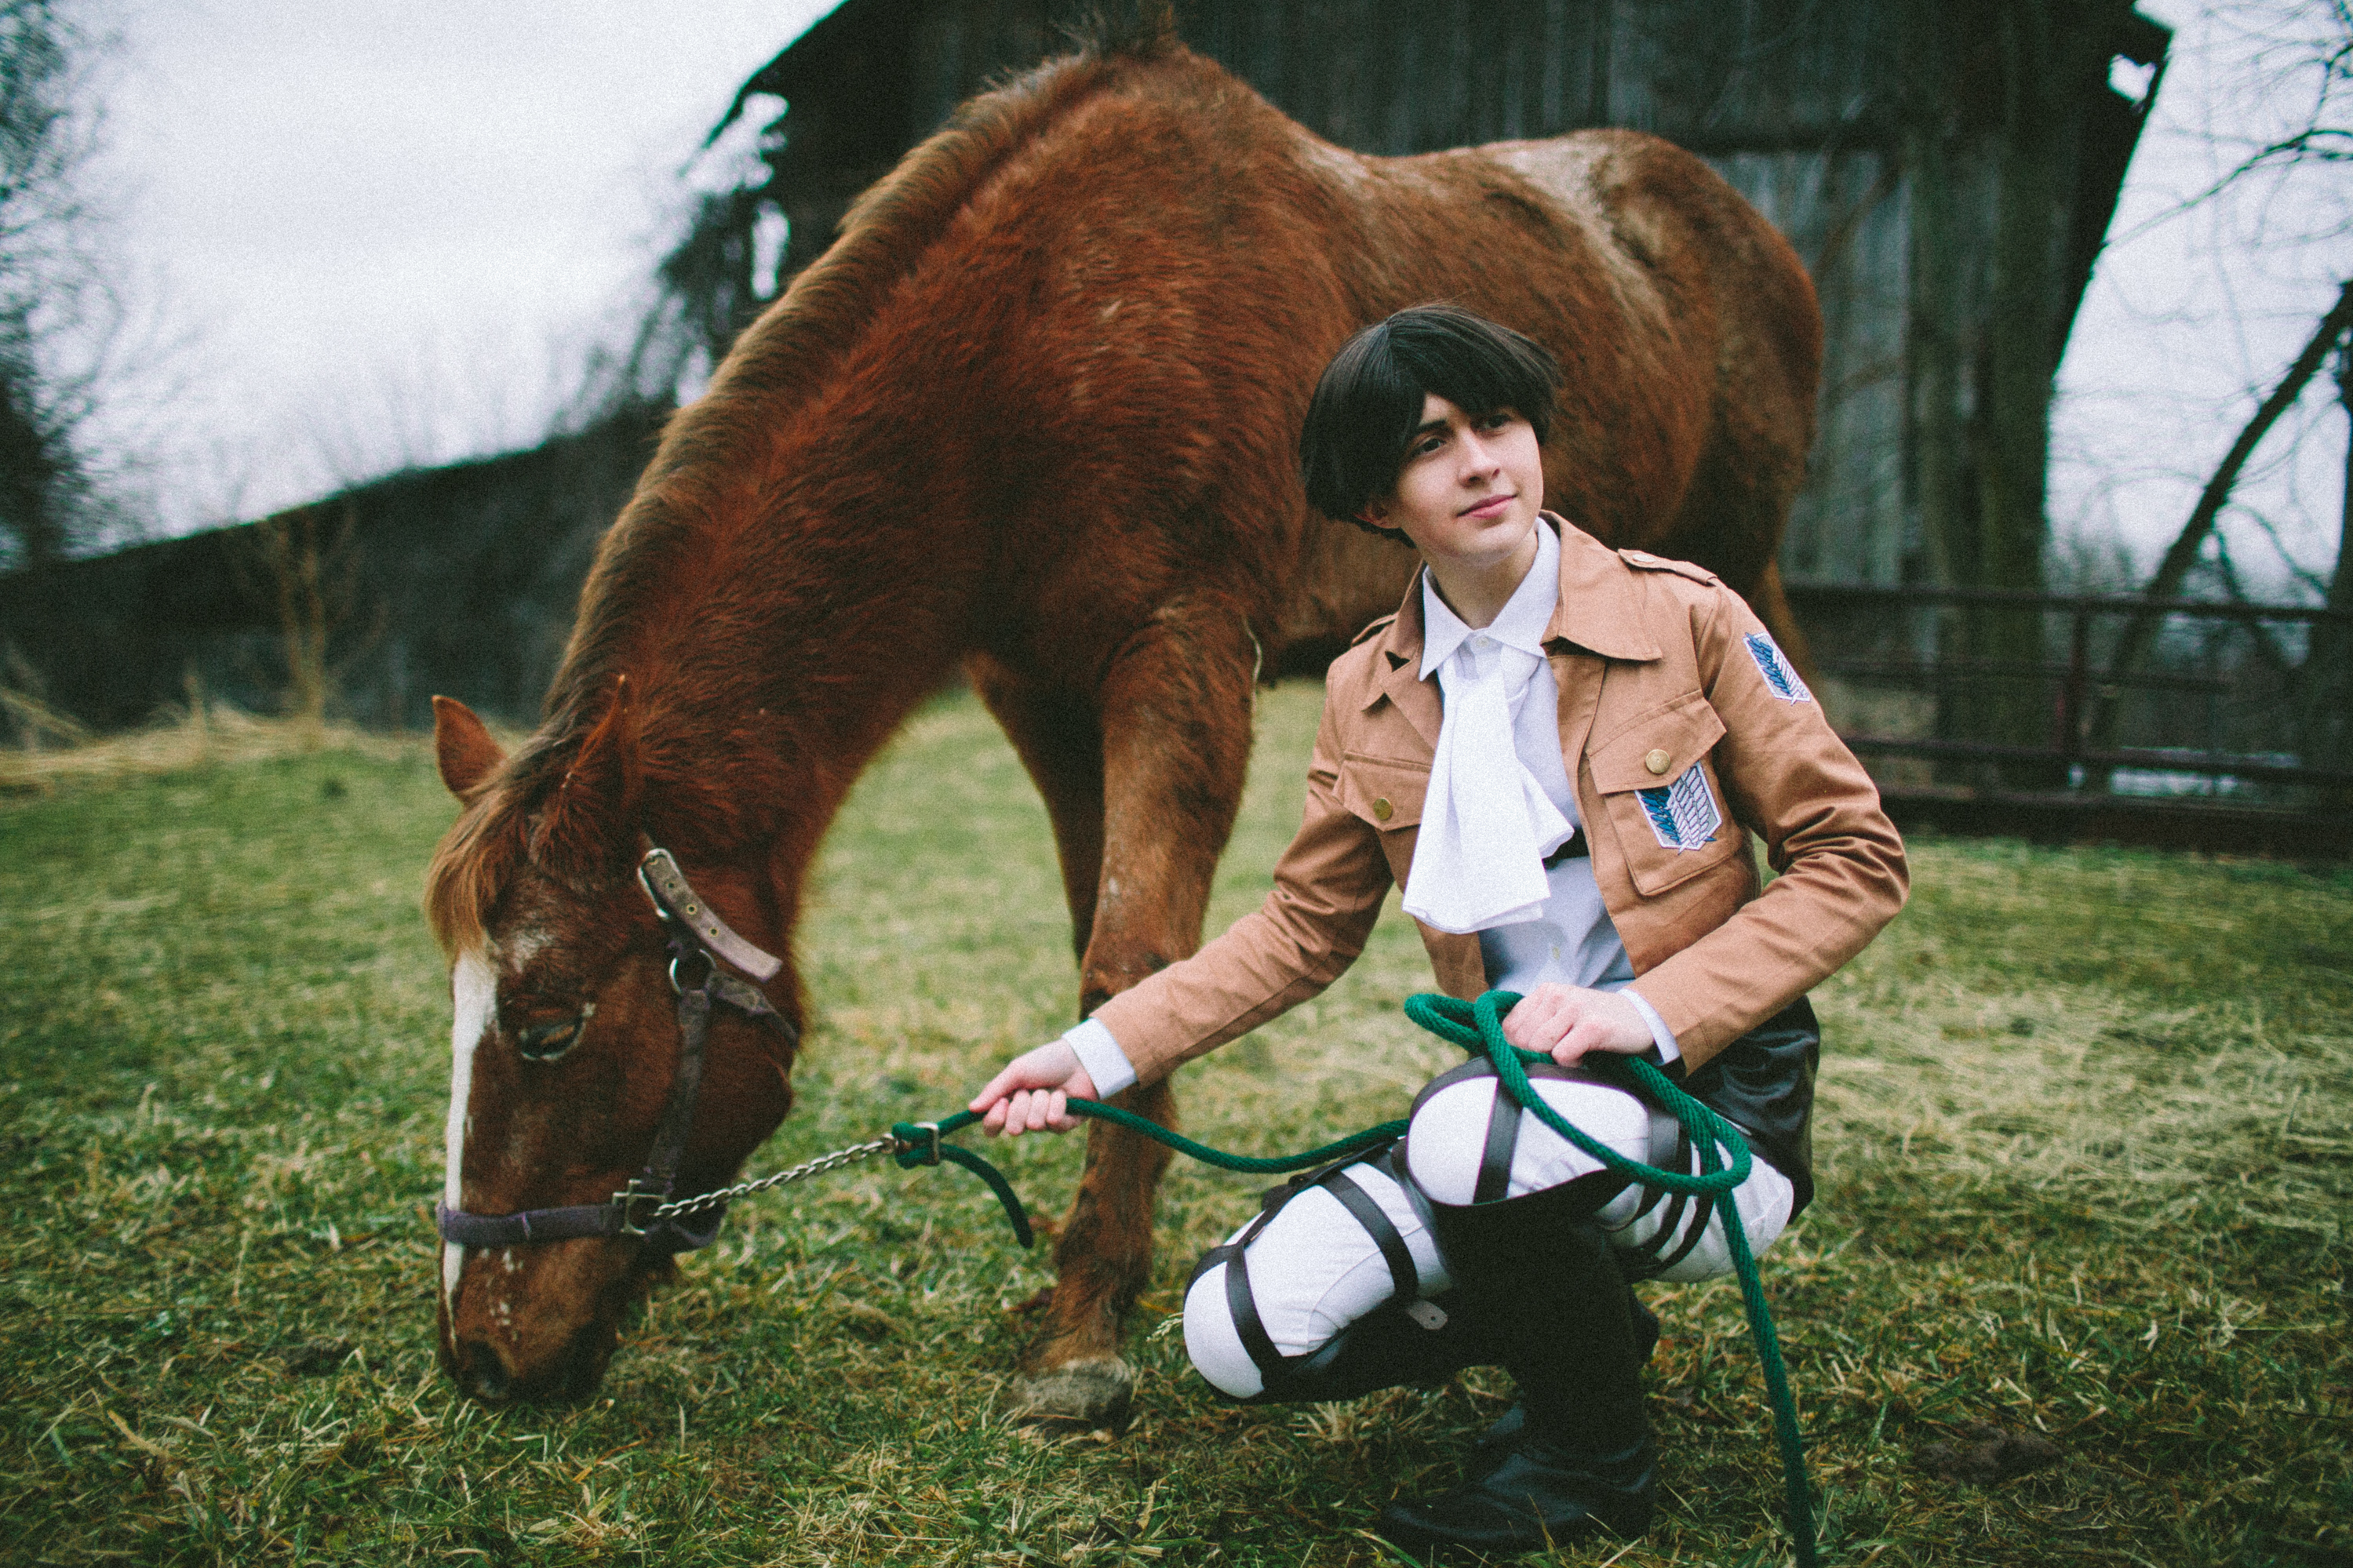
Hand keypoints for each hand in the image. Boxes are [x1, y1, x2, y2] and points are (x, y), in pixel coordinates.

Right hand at [968, 1040, 1100, 1136]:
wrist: (1080, 1059)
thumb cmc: (1046, 1062)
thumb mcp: (1017, 1072)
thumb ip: (994, 1090)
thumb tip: (971, 1109)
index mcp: (1009, 1104)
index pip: (992, 1126)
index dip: (994, 1120)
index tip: (1003, 1103)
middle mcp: (1025, 1117)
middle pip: (1013, 1128)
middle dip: (1022, 1106)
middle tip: (1030, 1090)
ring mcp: (1044, 1123)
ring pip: (1035, 1125)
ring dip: (1042, 1102)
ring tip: (1050, 1089)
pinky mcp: (1064, 1125)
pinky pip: (1054, 1124)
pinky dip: (1058, 1105)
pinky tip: (1065, 1096)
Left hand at [1501, 984, 1652, 1066]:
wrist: (1640, 1018)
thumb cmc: (1596, 1021)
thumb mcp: (1561, 1014)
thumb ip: (1535, 1023)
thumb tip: (1504, 1047)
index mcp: (1545, 991)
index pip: (1510, 1025)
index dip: (1515, 1047)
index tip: (1533, 1054)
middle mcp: (1558, 995)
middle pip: (1522, 1038)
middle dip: (1535, 1055)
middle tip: (1558, 1055)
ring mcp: (1576, 1008)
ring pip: (1539, 1045)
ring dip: (1554, 1059)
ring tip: (1573, 1052)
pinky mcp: (1593, 1026)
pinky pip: (1563, 1054)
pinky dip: (1571, 1064)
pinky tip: (1585, 1056)